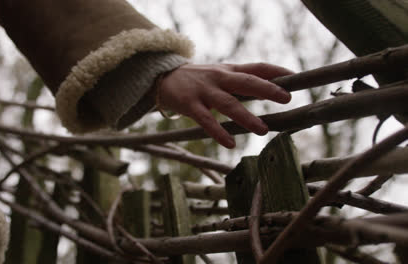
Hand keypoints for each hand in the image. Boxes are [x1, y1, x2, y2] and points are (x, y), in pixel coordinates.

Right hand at [156, 63, 292, 147]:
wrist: (162, 77)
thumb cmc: (198, 79)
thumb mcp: (220, 74)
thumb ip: (242, 80)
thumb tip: (270, 90)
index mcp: (229, 70)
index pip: (256, 67)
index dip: (276, 71)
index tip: (295, 77)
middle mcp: (219, 78)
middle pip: (246, 82)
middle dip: (267, 89)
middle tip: (286, 98)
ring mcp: (204, 91)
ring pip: (228, 104)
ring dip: (246, 117)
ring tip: (262, 130)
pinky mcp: (190, 105)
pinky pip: (206, 120)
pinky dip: (219, 132)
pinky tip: (230, 143)